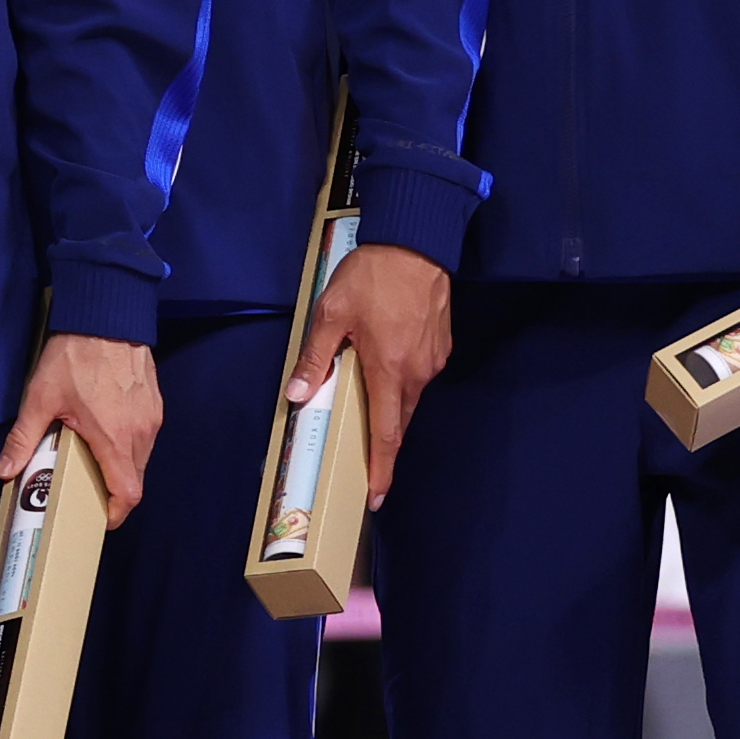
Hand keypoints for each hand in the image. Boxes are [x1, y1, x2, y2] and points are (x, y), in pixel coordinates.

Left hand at [0, 330, 162, 523]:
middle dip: (114, 490)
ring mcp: (151, 418)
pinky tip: (106, 434)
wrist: (106, 316)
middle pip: (135, 478)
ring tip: (93, 462)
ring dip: (122, 466)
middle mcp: (141, 434)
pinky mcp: (154, 404)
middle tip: (87, 491)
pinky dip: (129, 445)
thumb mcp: (40, 399)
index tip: (99, 518)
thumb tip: (3, 470)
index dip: (115, 513)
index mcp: (115, 440)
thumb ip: (23, 439)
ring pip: (142, 458)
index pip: (127, 493)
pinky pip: (145, 437)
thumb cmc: (74, 357)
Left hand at [292, 239, 453, 503]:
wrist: (417, 243)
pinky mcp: (441, 346)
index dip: (381, 467)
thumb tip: (298, 393)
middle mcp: (418, 372)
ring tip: (368, 412)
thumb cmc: (372, 277)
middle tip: (366, 463)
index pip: (386, 433)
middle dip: (383, 444)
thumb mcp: (332, 314)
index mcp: (390, 371)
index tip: (376, 495)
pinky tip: (385, 371)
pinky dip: (401, 383)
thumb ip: (315, 357)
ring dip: (391, 409)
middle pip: (399, 420)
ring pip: (409, 398)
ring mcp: (433, 360)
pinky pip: (419, 376)